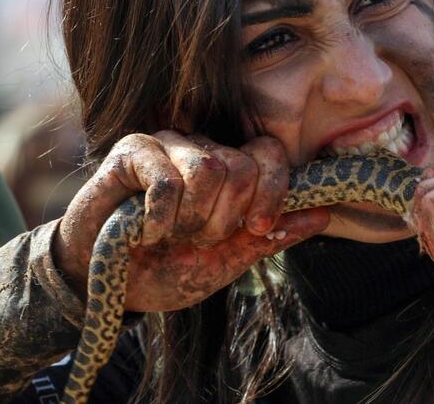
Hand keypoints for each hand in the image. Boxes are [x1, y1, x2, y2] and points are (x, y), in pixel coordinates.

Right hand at [54, 131, 328, 311]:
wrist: (107, 287)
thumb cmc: (165, 271)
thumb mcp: (226, 262)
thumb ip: (271, 236)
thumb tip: (326, 214)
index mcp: (230, 170)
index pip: (270, 152)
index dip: (273, 189)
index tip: (256, 227)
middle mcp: (202, 149)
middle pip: (241, 165)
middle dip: (224, 218)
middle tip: (196, 239)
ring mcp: (166, 145)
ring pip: (207, 168)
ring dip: (191, 219)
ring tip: (170, 235)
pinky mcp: (131, 152)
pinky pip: (165, 177)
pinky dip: (160, 218)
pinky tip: (146, 232)